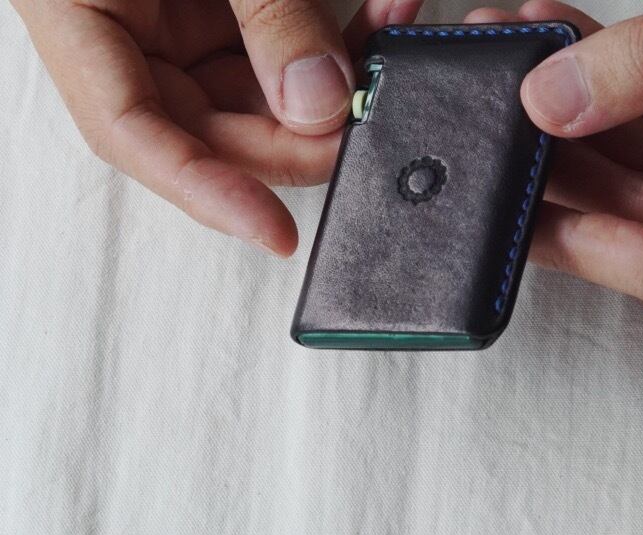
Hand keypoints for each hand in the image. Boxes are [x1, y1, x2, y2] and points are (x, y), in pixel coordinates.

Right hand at [13, 0, 423, 253]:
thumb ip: (264, 10)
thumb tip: (320, 103)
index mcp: (74, 8)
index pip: (129, 130)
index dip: (203, 189)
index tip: (277, 232)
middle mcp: (121, 24)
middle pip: (208, 121)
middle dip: (299, 129)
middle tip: (372, 118)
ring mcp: (172, 9)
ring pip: (257, 86)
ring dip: (334, 79)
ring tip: (396, 38)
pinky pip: (282, 38)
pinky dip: (336, 35)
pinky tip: (389, 11)